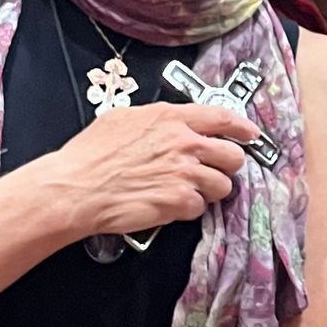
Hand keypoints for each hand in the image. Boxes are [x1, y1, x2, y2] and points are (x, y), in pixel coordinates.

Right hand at [39, 103, 255, 243]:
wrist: (77, 188)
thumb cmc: (90, 155)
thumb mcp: (123, 119)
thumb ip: (155, 119)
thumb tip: (168, 122)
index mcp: (171, 118)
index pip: (223, 117)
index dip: (243, 127)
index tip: (250, 134)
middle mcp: (185, 144)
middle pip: (233, 156)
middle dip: (227, 165)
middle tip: (214, 170)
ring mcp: (185, 174)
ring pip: (223, 185)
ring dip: (209, 191)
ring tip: (186, 191)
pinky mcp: (180, 202)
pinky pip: (200, 208)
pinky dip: (188, 209)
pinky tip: (169, 204)